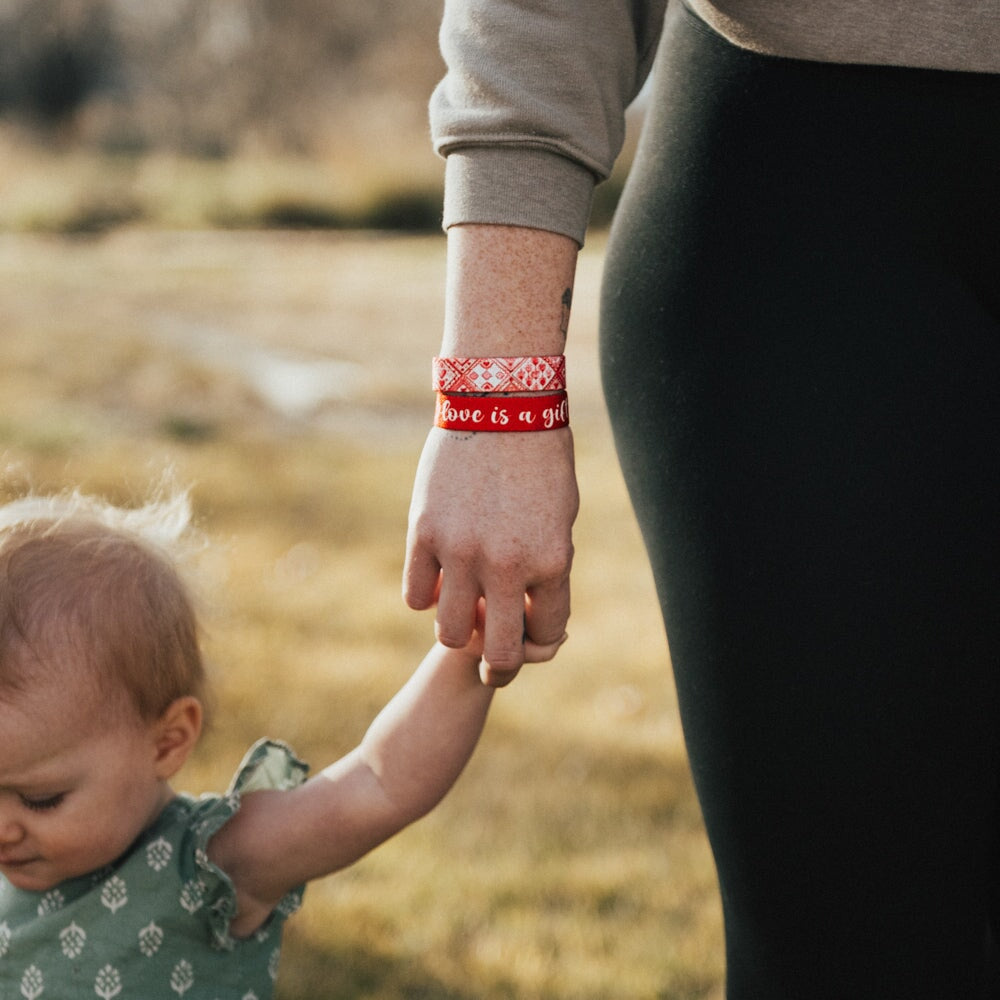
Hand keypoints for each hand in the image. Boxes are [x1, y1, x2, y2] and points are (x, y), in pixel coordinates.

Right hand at [404, 425, 578, 685]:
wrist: (501, 400)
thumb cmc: (540, 458)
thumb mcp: (559, 518)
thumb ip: (544, 568)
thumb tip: (521, 612)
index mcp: (552, 561)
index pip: (548, 632)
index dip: (540, 636)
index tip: (531, 626)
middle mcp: (506, 566)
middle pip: (498, 654)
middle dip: (498, 668)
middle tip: (492, 663)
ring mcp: (461, 551)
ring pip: (448, 631)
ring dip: (456, 628)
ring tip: (462, 608)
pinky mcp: (423, 533)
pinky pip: (415, 595)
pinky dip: (426, 593)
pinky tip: (438, 575)